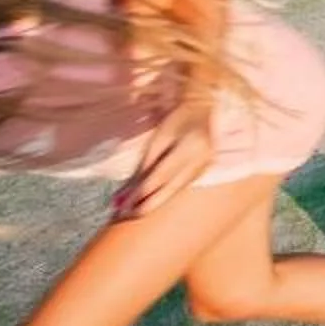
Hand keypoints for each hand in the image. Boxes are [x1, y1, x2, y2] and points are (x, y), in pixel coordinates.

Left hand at [115, 100, 212, 219]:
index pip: (159, 177)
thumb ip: (143, 168)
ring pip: (174, 192)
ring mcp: (205, 167)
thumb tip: (122, 194)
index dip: (139, 194)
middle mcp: (200, 161)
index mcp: (188, 147)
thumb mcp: (157, 140)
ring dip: (153, 203)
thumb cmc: (176, 120)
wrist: (202, 109)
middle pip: (169, 191)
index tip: (120, 207)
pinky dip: (164, 195)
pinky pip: (180, 188)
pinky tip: (149, 201)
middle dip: (145, 206)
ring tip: (131, 211)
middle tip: (122, 216)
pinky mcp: (204, 171)